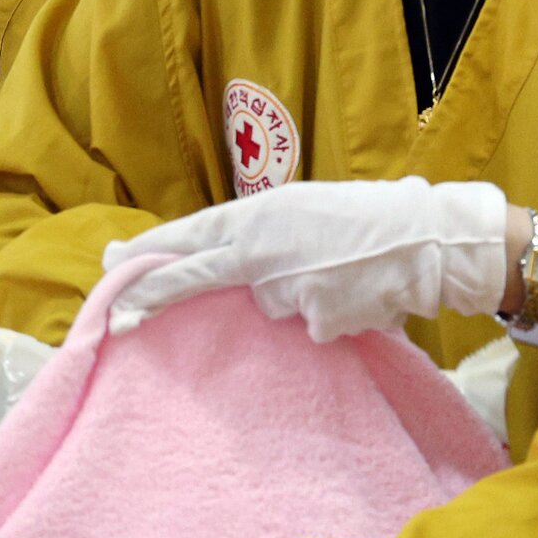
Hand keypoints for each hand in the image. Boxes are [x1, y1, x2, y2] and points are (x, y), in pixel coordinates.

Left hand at [104, 178, 509, 341]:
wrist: (426, 239)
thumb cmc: (362, 218)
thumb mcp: (296, 211)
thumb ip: (254, 236)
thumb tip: (217, 262)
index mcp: (254, 216)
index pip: (186, 237)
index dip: (146, 255)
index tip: (111, 267)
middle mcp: (260, 251)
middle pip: (193, 277)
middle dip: (151, 298)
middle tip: (117, 317)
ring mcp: (285, 289)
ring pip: (268, 307)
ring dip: (292, 297)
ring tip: (331, 271)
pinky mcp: (315, 320)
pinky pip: (308, 326)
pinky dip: (326, 315)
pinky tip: (352, 293)